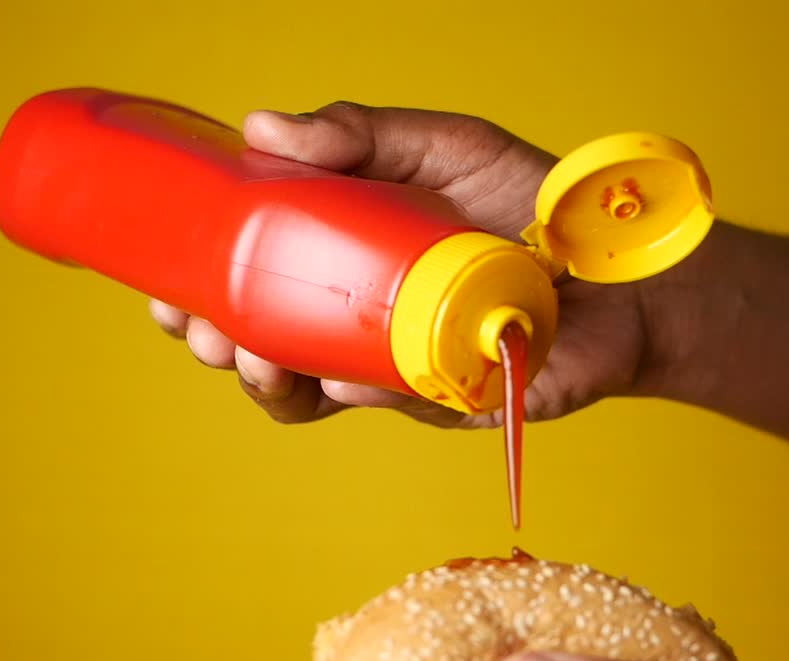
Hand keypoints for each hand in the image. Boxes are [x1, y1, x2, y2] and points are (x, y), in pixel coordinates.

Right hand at [149, 102, 656, 427]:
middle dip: (218, 345)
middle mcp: (363, 324)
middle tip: (198, 327)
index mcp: (349, 267)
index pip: (256, 286)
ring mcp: (401, 369)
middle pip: (266, 349)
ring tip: (251, 355)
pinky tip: (332, 375)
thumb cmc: (532, 205)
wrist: (625, 267)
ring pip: (312, 394)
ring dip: (268, 380)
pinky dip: (356, 392)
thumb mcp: (440, 148)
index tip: (162, 290)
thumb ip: (359, 135)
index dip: (201, 292)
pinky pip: (389, 405)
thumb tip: (260, 126)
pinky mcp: (450, 400)